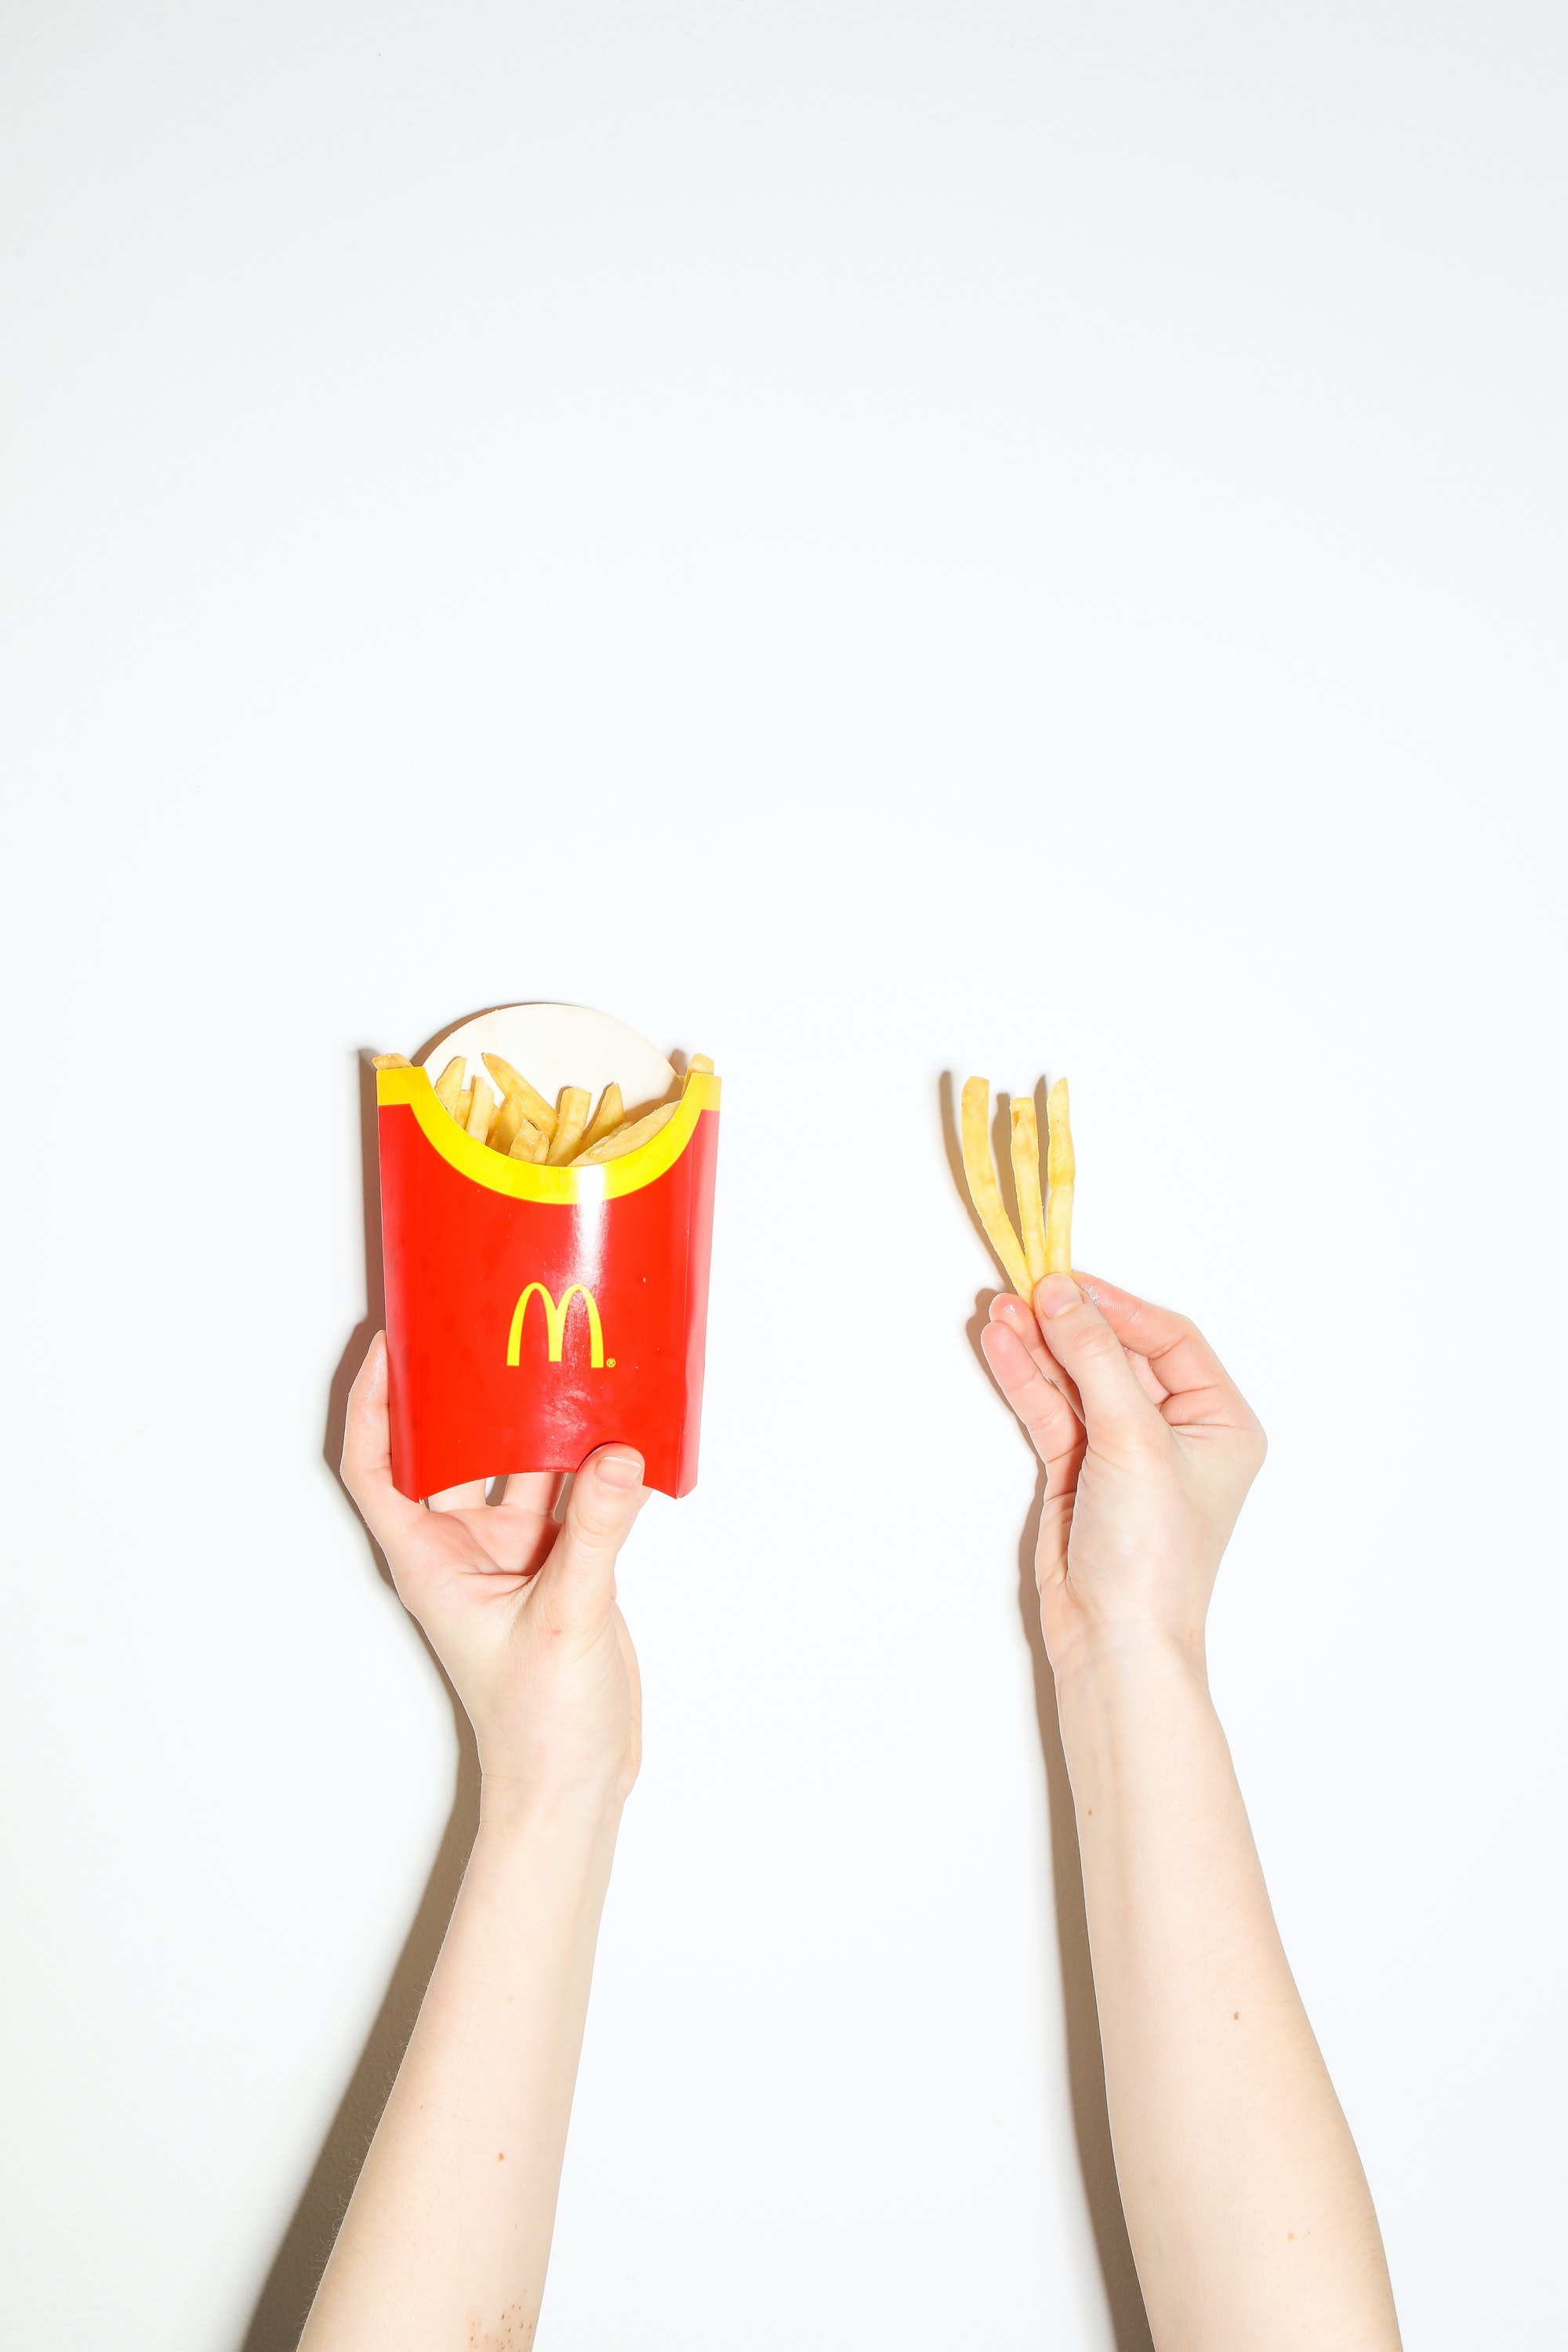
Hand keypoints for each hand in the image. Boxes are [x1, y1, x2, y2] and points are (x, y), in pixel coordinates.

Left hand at [341, 1334, 645, 1814]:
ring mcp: (514, 1558)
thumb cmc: (539, 1724)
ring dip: (534, 1421)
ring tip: (556, 1357)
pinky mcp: (562, 1568)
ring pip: (516, 1467)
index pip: (378, 1465)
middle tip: (485, 1325)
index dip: (373, 1402)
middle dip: (463, 1391)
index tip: (392, 1342)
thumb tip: (618, 1453)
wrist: (575, 1786)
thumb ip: (594, 1532)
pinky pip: (569, 1496)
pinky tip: (617, 1427)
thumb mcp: (566, 1616)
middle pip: (449, 1450)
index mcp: (431, 1560)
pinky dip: (588, 1463)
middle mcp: (465, 1550)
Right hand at [980, 1274, 1266, 1678]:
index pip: (1170, 1339)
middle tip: (1026, 1288)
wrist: (1116, 1640)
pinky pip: (1051, 1411)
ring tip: (999, 1310)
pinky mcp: (1078, 1471)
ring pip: (1077, 1380)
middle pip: (1117, 1354)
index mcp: (1220, 1422)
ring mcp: (1123, 1451)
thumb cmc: (1153, 1554)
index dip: (1119, 1308)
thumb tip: (1062, 1294)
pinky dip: (1027, 1379)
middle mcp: (1176, 1432)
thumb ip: (1095, 1360)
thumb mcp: (1133, 1441)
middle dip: (1071, 1324)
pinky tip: (1002, 1344)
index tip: (1070, 1283)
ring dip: (1040, 1346)